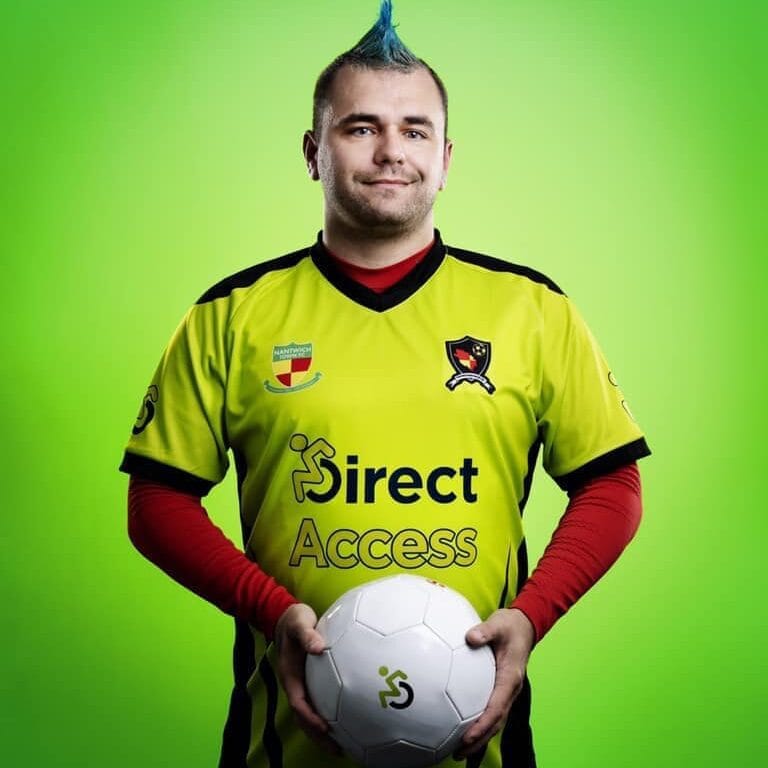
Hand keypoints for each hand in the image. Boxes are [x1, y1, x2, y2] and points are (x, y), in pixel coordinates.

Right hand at [274, 603, 340, 754]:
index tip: (325, 727)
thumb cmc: (294, 620)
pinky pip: (317, 703)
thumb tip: (318, 647)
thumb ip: (307, 635)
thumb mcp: (299, 623)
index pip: (299, 703)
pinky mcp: (310, 681)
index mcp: (290, 675)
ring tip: (342, 747)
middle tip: (338, 750)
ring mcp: (301, 684)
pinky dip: (329, 716)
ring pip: (310, 715)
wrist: (286, 616)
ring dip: (322, 732)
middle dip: (318, 736)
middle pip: (304, 718)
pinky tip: (345, 721)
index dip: (310, 718)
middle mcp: (295, 684)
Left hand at [455, 607, 535, 757]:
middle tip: (458, 753)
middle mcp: (510, 689)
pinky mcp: (500, 689)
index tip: (467, 737)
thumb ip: (485, 631)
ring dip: (479, 737)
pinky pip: (490, 711)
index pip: (497, 707)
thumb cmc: (510, 625)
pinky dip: (479, 724)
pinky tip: (461, 730)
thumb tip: (470, 637)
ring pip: (494, 721)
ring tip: (458, 751)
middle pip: (496, 722)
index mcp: (511, 677)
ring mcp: (506, 691)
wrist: (523, 625)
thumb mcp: (498, 624)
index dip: (482, 724)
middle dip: (479, 740)